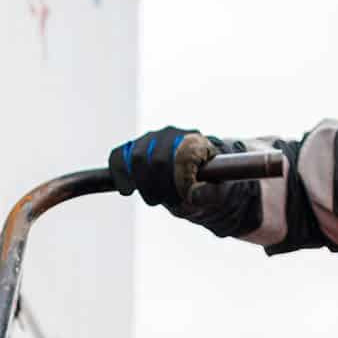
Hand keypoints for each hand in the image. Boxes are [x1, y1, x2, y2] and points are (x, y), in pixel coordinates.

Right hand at [109, 127, 230, 207]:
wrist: (196, 175)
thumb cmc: (209, 183)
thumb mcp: (218, 190)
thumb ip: (211, 192)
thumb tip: (193, 195)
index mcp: (194, 141)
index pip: (179, 158)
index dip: (177, 182)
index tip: (181, 199)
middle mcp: (171, 134)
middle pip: (156, 159)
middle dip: (160, 187)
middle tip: (169, 203)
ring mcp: (151, 139)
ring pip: (136, 158)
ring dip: (143, 184)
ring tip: (154, 200)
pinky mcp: (134, 148)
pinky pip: (118, 157)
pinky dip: (119, 174)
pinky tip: (127, 190)